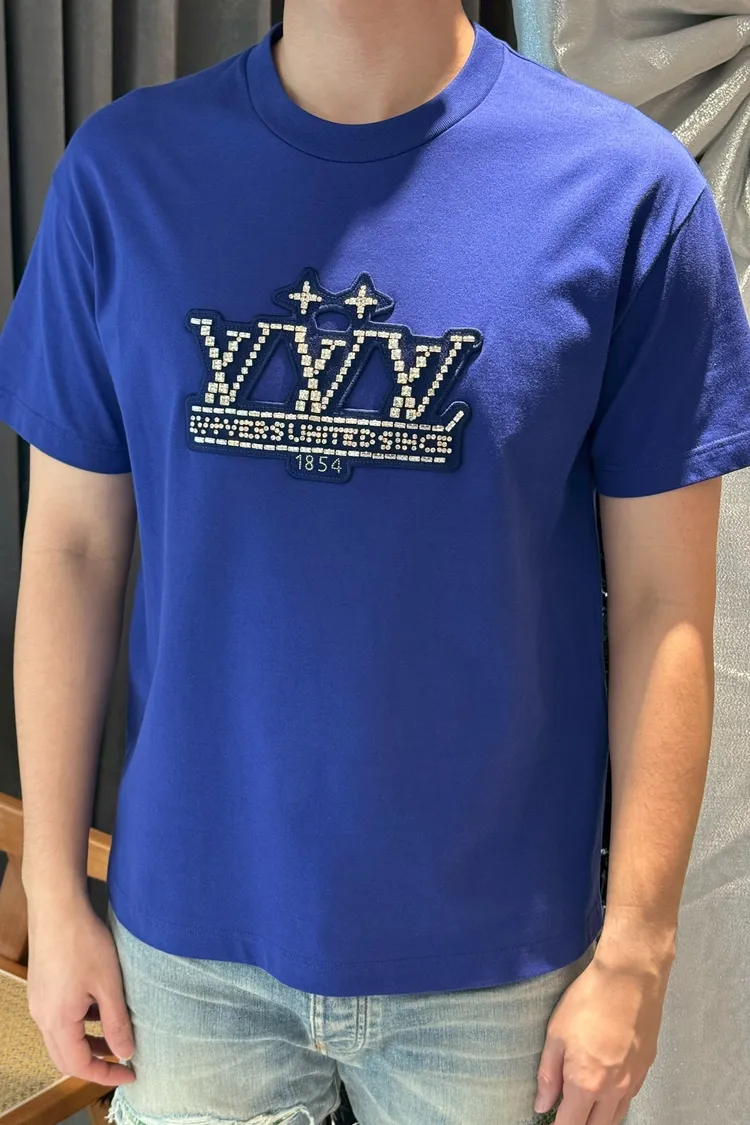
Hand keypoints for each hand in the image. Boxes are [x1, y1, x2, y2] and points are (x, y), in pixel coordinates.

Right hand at [25, 891, 135, 1086]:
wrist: (57, 906)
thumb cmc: (83, 941)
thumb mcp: (109, 984)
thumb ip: (117, 1022)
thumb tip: (126, 1053)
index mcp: (58, 1021)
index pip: (78, 1065)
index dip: (105, 1074)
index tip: (130, 1074)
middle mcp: (42, 1016)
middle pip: (65, 1057)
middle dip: (95, 1063)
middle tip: (123, 1061)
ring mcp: (39, 1001)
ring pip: (61, 1037)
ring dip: (87, 1043)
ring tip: (116, 1035)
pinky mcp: (42, 986)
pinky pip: (58, 1018)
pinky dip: (80, 1023)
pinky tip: (99, 1006)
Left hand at [534, 939, 672, 1124]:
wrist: (631, 977)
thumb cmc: (588, 1000)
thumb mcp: (556, 1034)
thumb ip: (548, 1075)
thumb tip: (542, 1105)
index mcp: (587, 1085)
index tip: (550, 1122)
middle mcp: (614, 1091)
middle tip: (565, 1112)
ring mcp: (634, 1081)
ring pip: (616, 1116)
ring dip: (599, 1117)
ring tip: (584, 1106)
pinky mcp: (646, 1068)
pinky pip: (630, 1097)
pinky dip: (616, 1101)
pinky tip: (606, 1087)